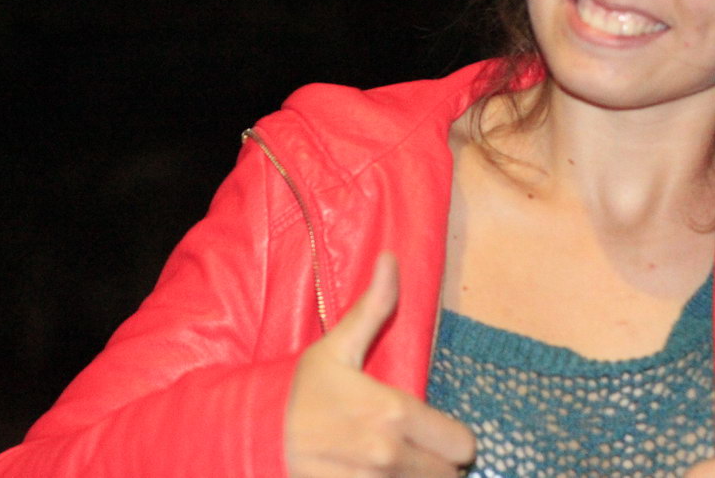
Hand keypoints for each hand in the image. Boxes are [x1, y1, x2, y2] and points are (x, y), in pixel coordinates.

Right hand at [285, 252, 476, 477]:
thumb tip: (391, 258)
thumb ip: (373, 308)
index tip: (433, 433)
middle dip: (436, 463)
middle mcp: (389, 456)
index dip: (452, 439)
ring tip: (394, 467)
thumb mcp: (337, 348)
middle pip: (448, 476)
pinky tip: (373, 477)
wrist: (252, 439)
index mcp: (394, 413)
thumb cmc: (299, 394)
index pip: (462, 444)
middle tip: (414, 451)